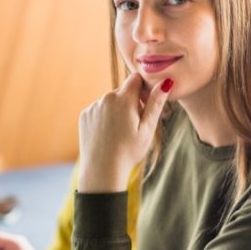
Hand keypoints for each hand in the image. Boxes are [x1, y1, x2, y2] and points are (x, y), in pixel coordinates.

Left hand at [78, 73, 170, 192]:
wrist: (102, 170)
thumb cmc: (129, 151)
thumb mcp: (147, 128)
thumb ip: (155, 103)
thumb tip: (166, 81)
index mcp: (124, 99)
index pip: (136, 79)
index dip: (143, 90)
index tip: (145, 105)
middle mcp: (106, 98)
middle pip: (123, 91)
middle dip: (130, 101)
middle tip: (133, 125)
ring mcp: (93, 106)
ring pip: (110, 101)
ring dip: (117, 110)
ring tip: (120, 133)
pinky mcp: (84, 115)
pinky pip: (98, 110)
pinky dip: (104, 117)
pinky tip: (108, 134)